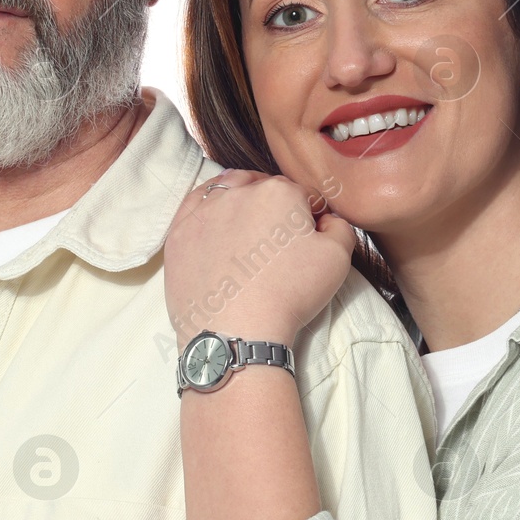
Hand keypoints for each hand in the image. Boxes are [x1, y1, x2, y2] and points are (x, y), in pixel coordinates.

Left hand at [164, 170, 356, 345]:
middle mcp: (238, 192)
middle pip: (262, 188)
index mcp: (279, 192)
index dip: (309, 215)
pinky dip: (207, 210)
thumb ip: (339, 226)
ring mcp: (204, 211)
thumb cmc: (290, 294)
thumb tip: (326, 218)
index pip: (301, 194)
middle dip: (274, 206)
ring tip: (247, 230)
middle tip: (277, 239)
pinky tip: (216, 226)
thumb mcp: (338, 258)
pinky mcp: (179, 231)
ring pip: (227, 190)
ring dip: (240, 201)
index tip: (308, 238)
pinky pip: (194, 206)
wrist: (237, 330)